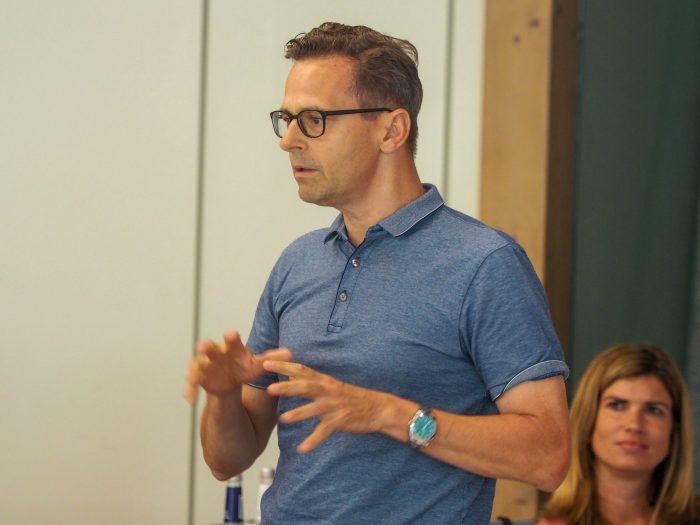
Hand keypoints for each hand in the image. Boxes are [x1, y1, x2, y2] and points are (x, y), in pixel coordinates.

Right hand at [184, 331, 291, 404]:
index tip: (232, 334)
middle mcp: (217, 354)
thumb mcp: (259, 365)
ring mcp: (206, 365)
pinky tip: (190, 400)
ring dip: (194, 369)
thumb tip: (291, 353)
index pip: (232, 340)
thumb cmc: (245, 367)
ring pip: (197, 364)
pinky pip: (192, 383)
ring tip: (192, 377)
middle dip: (207, 347)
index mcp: (232, 348)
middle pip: (210, 348)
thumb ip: (272, 358)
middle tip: (203, 346)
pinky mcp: (199, 377)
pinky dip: (190, 390)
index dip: (231, 337)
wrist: (231, 379)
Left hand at [264, 360, 391, 452]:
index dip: (284, 366)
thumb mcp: (331, 385)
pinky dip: (313, 441)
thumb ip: (311, 381)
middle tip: (270, 389)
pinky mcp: (341, 421)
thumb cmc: (352, 397)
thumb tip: (289, 374)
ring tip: (283, 419)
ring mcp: (334, 406)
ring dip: (299, 414)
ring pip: (314, 409)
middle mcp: (328, 391)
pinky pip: (325, 432)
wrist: (379, 408)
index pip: (302, 370)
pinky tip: (302, 449)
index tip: (266, 363)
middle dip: (288, 387)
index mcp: (324, 380)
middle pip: (306, 387)